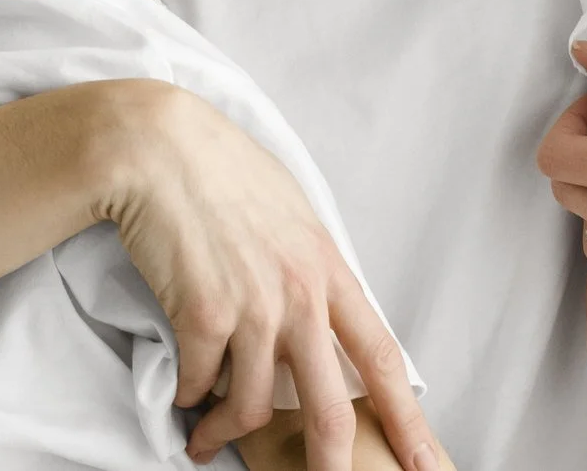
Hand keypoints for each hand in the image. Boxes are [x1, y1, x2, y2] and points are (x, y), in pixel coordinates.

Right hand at [97, 84, 441, 470]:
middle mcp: (301, 295)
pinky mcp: (203, 315)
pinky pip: (199, 385)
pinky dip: (188, 399)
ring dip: (223, 432)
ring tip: (204, 437)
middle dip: (329, 466)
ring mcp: (253, 307)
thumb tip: (318, 310)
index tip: (426, 463)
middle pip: (330, 408)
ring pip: (250, 408)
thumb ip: (311, 266)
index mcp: (329, 269)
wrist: (160, 148)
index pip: (383, 356)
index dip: (409, 419)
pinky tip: (179, 392)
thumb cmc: (222, 172)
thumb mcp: (290, 214)